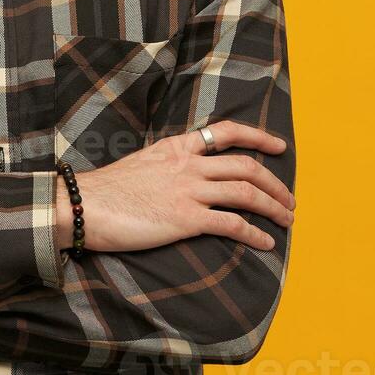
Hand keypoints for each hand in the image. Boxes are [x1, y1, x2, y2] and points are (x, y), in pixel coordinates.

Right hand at [55, 120, 293, 253]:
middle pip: (246, 167)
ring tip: (287, 220)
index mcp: (178, 147)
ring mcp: (189, 191)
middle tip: (289, 199)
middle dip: (275, 183)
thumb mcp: (143, 164)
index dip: (259, 137)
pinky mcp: (186, 219)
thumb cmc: (107, 190)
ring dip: (274, 208)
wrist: (84, 205)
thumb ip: (168, 165)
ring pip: (247, 193)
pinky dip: (255, 234)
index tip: (279, 146)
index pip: (226, 132)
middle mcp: (188, 165)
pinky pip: (232, 224)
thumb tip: (184, 176)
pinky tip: (266, 243)